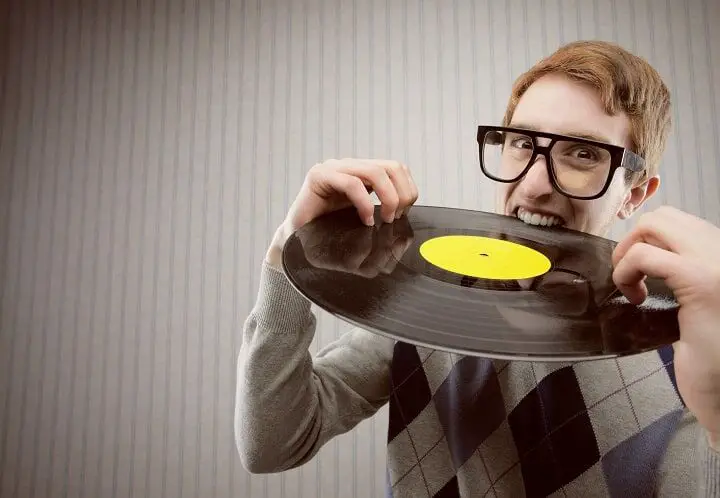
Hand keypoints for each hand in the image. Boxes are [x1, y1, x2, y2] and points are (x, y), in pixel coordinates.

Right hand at [266, 159, 418, 267]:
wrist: (295, 242)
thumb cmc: (328, 234)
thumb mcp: (362, 223)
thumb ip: (382, 216)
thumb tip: (406, 225)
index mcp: (361, 173)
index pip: (396, 169)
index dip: (408, 190)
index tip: (403, 214)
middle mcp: (349, 166)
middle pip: (391, 167)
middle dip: (402, 194)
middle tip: (395, 218)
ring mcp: (333, 169)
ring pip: (375, 172)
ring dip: (388, 198)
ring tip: (383, 220)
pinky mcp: (318, 177)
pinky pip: (351, 183)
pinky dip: (365, 204)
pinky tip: (365, 220)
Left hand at [611, 206, 719, 447]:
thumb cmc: (712, 355)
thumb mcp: (696, 303)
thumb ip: (681, 273)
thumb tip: (645, 256)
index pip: (679, 222)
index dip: (647, 240)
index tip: (639, 270)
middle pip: (664, 216)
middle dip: (634, 240)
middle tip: (629, 276)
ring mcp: (718, 262)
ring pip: (654, 225)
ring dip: (628, 253)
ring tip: (632, 287)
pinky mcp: (701, 281)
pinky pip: (644, 256)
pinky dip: (626, 272)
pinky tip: (634, 297)